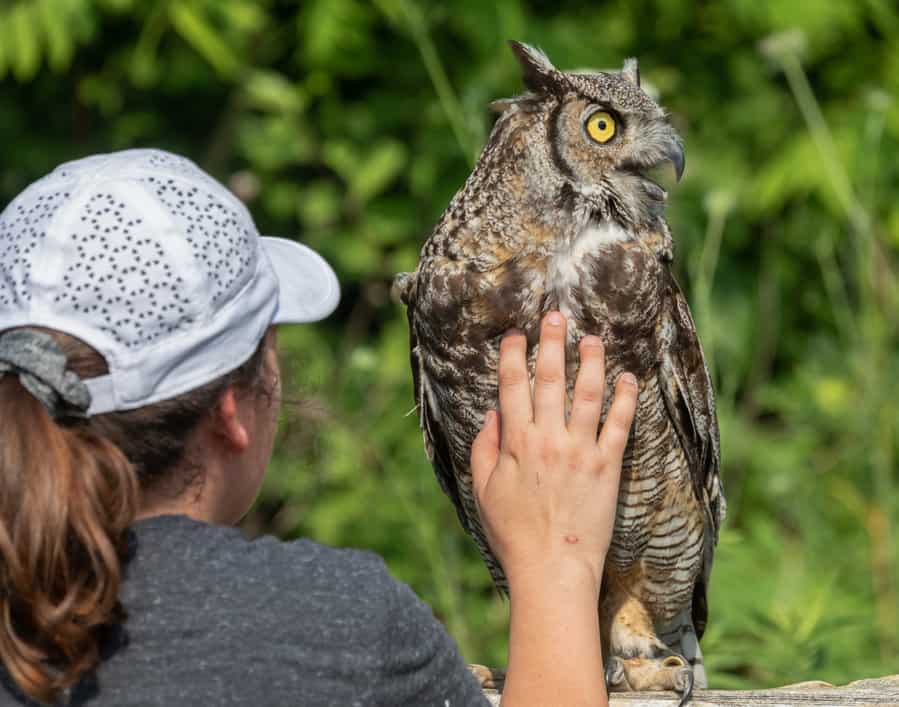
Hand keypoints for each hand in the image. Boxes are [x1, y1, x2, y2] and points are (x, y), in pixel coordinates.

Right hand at [470, 311, 637, 592]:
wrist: (552, 566)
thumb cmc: (513, 532)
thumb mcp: (484, 490)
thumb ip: (484, 448)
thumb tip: (492, 414)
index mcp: (516, 443)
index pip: (513, 388)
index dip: (513, 357)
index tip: (516, 335)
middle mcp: (549, 439)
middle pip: (550, 381)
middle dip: (552, 344)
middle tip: (556, 316)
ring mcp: (580, 450)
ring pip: (588, 394)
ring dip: (591, 362)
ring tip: (592, 338)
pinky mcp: (607, 466)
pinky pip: (619, 425)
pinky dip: (624, 399)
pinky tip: (627, 378)